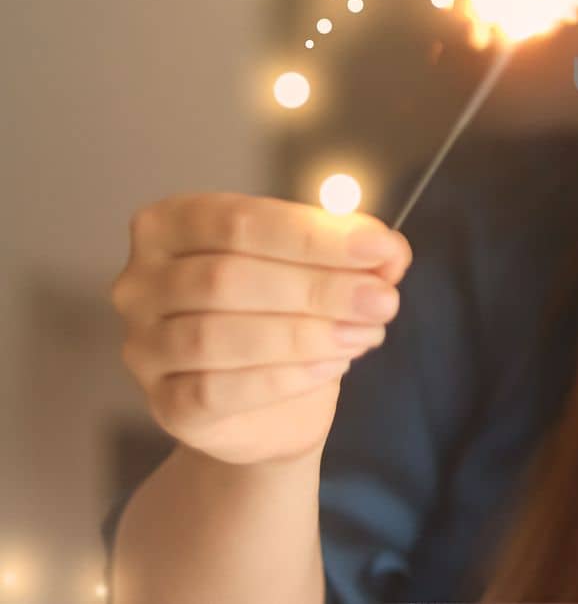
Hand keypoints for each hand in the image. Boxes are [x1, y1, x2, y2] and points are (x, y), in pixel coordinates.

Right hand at [111, 193, 411, 465]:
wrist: (272, 405)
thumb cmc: (287, 313)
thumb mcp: (320, 269)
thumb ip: (349, 253)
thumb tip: (388, 252)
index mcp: (172, 225)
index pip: (241, 220)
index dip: (315, 235)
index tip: (382, 248)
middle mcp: (141, 282)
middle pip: (227, 277)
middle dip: (319, 287)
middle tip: (383, 300)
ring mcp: (143, 346)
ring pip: (217, 335)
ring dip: (306, 334)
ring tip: (366, 333)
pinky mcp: (162, 405)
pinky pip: (216, 390)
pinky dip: (283, 377)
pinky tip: (332, 366)